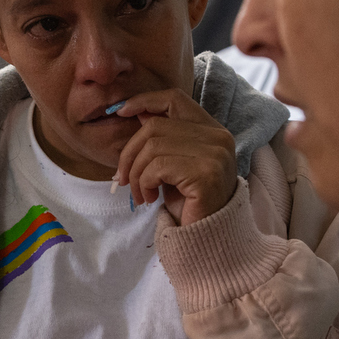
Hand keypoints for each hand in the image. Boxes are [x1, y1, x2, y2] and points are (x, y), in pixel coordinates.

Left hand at [113, 89, 239, 225]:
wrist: (206, 239)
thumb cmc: (188, 203)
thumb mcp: (172, 165)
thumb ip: (162, 139)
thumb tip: (135, 112)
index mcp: (212, 130)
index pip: (175, 99)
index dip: (144, 101)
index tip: (120, 112)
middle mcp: (218, 137)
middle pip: (155, 125)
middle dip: (129, 153)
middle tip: (123, 179)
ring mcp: (215, 154)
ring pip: (152, 147)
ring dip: (136, 174)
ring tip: (141, 194)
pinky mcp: (206, 173)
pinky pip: (158, 166)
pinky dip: (145, 183)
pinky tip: (150, 198)